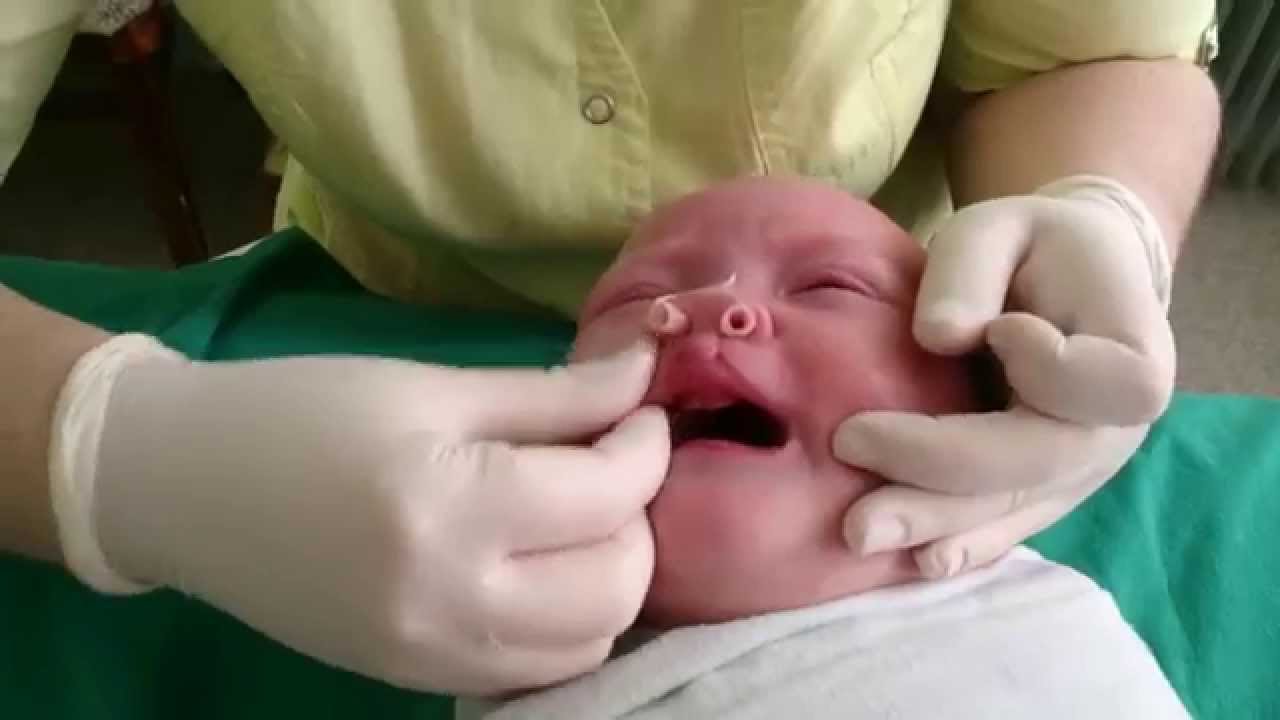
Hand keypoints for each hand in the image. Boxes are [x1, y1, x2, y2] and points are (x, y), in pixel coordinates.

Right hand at [65, 340, 668, 694]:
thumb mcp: (430, 387)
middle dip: (639, 515)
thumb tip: (643, 378)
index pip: (608, 495)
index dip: (646, 444)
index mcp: (449, 508)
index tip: (640, 407)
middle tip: (612, 461)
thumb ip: (551, 395)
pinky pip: (537, 669)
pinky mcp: (419, 681)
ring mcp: (435, 656)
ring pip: (592, 640)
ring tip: (582, 513)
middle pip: (618, 583)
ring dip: (611, 574)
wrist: (182, 487)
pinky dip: (568, 622)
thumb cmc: (299, 412)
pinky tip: (544, 565)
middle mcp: (451, 603)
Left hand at [835, 176, 1171, 577]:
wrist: (1069, 280)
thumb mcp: (1000, 224)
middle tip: (853, 458)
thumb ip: (971, 268)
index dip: (1050, 367)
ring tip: (859, 534)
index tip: (1001, 328)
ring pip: (1013, 507)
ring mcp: (1082, 467)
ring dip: (936, 523)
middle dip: (944, 475)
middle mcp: (1115, 425)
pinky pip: (1006, 524)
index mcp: (1131, 350)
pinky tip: (915, 562)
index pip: (1106, 383)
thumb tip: (940, 337)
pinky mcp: (1044, 489)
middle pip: (1039, 463)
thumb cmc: (1032, 245)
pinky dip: (960, 543)